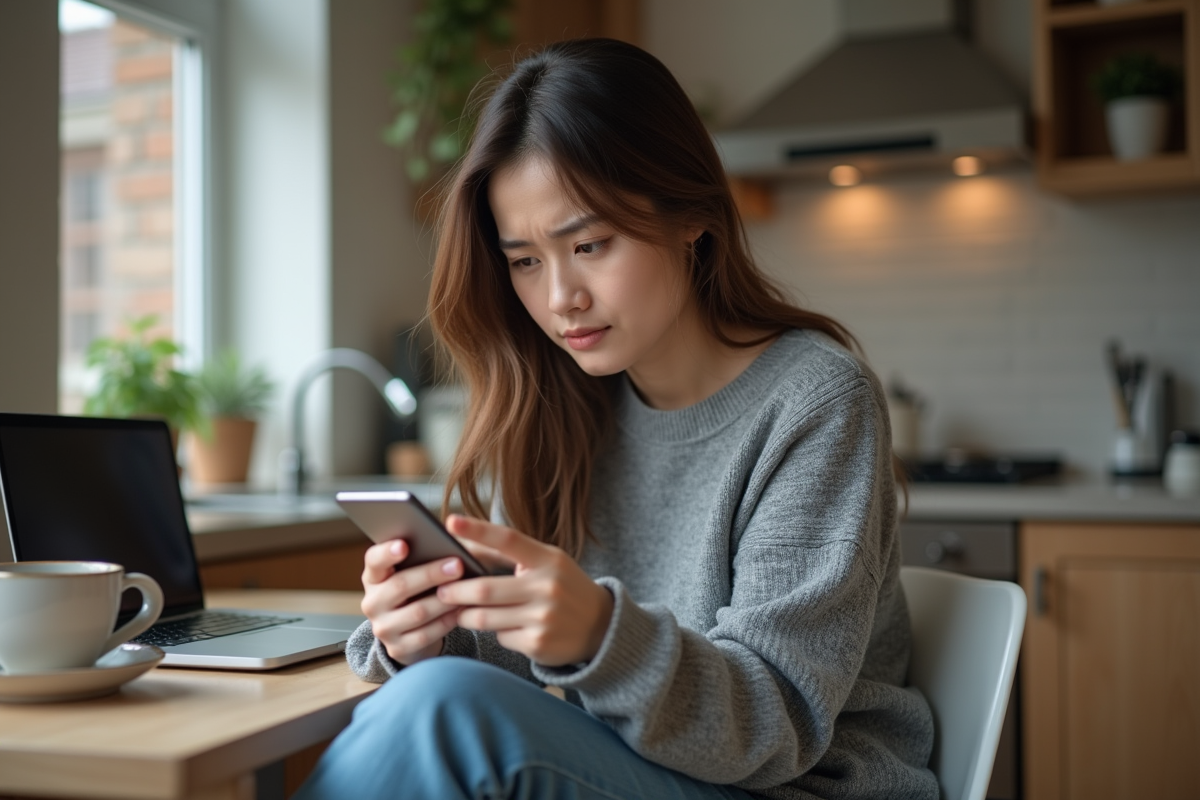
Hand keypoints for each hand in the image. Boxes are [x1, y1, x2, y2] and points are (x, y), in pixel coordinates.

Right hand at [360, 539, 463, 665]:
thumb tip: (448, 544)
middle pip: (400, 585)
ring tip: (467, 589)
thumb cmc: (418, 591)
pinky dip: (446, 622)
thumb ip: (422, 558)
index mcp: (374, 577)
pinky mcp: (397, 649)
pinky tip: (462, 611)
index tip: (405, 545)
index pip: (374, 560)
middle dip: (431, 574)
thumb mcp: (412, 573)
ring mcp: (383, 628)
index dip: (387, 552)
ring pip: (417, 612)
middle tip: (458, 565)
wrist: (411, 632)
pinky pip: (426, 635)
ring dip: (445, 600)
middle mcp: (372, 602)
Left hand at [437, 514, 613, 666]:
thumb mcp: (546, 563)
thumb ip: (510, 555)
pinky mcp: (538, 644)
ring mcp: (543, 618)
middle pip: (485, 589)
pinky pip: (500, 637)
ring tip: (458, 611)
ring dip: (465, 615)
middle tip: (440, 591)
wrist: (601, 626)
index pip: (509, 539)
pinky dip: (495, 632)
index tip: (451, 522)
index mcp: (548, 559)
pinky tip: (502, 627)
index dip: (478, 530)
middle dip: (456, 591)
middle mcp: (547, 587)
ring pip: (485, 617)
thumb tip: (463, 547)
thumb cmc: (563, 587)